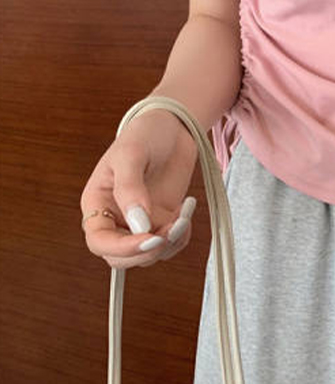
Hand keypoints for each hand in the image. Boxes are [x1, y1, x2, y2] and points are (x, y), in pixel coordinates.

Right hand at [80, 109, 199, 268]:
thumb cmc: (145, 133)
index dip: (122, 248)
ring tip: (183, 214)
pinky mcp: (163, 219)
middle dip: (147, 251)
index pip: (100, 241)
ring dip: (170, 242)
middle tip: (172, 229)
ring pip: (149, 255)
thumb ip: (131, 189)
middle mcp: (116, 217)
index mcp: (98, 203)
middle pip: (121, 258)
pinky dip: (182, 234)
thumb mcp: (131, 155)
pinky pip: (170, 243)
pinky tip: (187, 209)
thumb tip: (139, 226)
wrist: (174, 125)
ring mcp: (141, 220)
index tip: (150, 240)